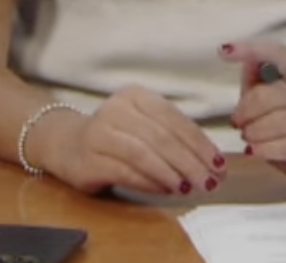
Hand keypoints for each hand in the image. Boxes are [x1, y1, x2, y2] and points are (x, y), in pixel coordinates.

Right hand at [31, 85, 229, 197]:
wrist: (66, 144)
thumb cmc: (115, 137)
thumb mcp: (144, 127)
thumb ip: (174, 139)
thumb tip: (213, 164)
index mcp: (136, 96)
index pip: (175, 119)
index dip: (200, 143)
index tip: (219, 164)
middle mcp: (116, 109)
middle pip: (162, 137)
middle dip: (190, 162)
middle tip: (209, 182)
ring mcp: (100, 132)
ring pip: (144, 153)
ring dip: (171, 173)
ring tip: (190, 188)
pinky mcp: (89, 158)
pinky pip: (125, 171)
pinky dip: (149, 182)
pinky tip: (166, 190)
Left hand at [222, 40, 285, 193]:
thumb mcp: (273, 99)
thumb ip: (255, 80)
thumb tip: (232, 54)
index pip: (277, 53)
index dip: (250, 50)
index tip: (225, 51)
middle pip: (269, 95)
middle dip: (246, 111)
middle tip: (238, 122)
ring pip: (278, 122)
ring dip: (254, 132)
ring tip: (247, 138)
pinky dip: (265, 149)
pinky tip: (254, 151)